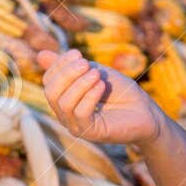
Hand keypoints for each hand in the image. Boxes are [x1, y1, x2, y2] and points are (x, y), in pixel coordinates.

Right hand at [37, 48, 161, 145]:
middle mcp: (65, 115)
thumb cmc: (119, 92)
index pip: (49, 81)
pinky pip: (80, 113)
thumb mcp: (93, 72)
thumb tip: (41, 54)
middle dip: (66, 74)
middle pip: (51, 92)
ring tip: (98, 75)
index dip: (60, 64)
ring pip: (64, 103)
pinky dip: (90, 96)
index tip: (78, 53)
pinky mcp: (91, 133)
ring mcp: (76, 125)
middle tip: (86, 63)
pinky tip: (101, 86)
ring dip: (80, 84)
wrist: (145, 111)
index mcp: (64, 99)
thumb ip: (69, 66)